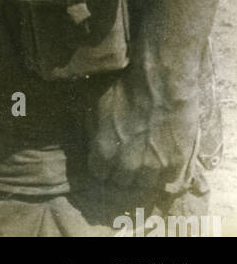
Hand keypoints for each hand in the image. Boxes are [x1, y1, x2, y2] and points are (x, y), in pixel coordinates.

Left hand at [88, 38, 201, 196]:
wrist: (159, 79)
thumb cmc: (123, 84)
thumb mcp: (93, 102)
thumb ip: (90, 128)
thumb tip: (87, 140)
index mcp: (103, 151)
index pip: (99, 174)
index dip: (103, 165)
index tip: (108, 157)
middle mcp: (126, 165)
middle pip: (122, 182)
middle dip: (122, 171)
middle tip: (128, 156)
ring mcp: (153, 167)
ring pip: (145, 184)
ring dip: (144, 174)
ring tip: (146, 157)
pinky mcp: (176, 163)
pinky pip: (168, 180)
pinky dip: (166, 173)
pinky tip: (164, 158)